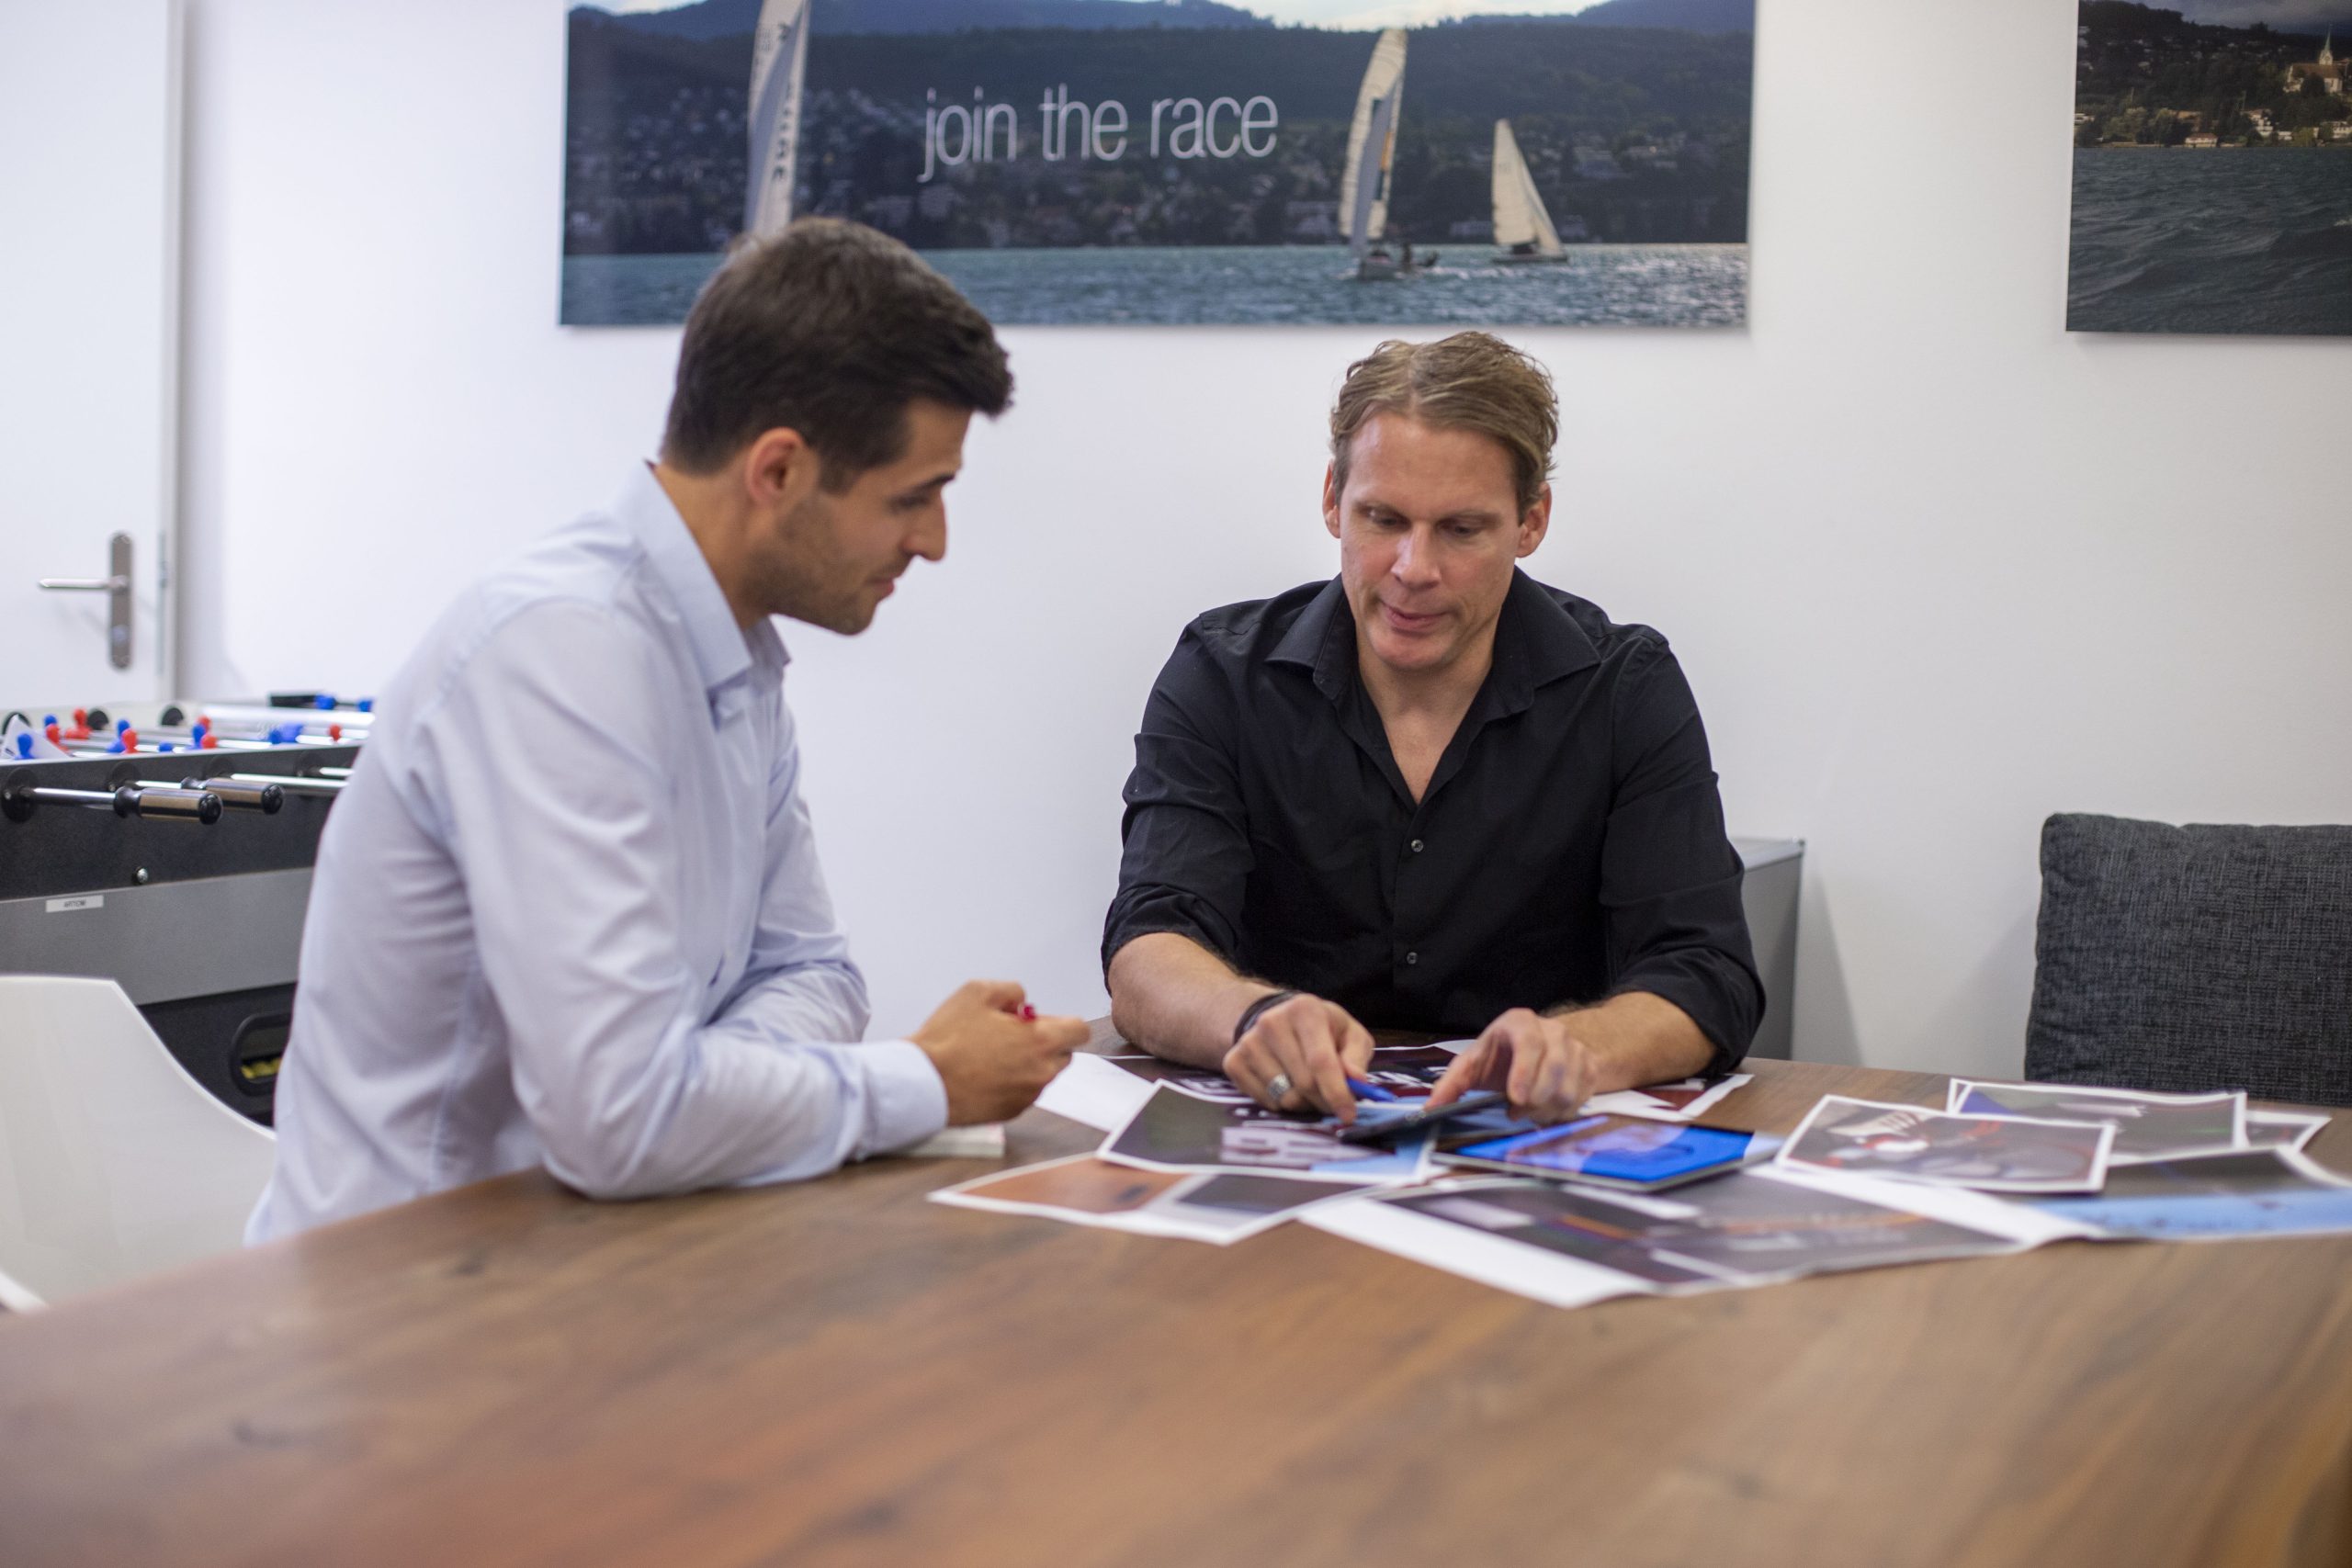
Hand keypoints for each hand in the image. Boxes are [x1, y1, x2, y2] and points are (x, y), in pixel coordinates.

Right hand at [911, 980, 1088, 1125]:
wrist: (924, 1082)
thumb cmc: (948, 1039)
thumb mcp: (978, 992)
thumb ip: (1011, 990)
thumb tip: (1021, 1003)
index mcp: (1041, 1040)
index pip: (1079, 1031)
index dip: (1062, 1022)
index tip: (1043, 1021)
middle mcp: (1041, 1071)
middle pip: (1062, 1054)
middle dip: (1044, 1043)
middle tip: (1012, 1035)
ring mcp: (1028, 1095)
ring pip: (1041, 1074)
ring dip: (1027, 1064)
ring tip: (992, 1055)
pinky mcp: (1012, 1112)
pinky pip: (1023, 1092)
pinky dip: (1012, 1083)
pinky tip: (984, 1074)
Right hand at [1221, 993, 1375, 1122]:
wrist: (1279, 1020)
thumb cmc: (1323, 1030)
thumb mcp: (1349, 1034)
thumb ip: (1356, 1056)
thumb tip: (1356, 1081)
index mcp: (1305, 1010)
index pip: (1320, 1061)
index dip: (1337, 1092)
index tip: (1348, 1115)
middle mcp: (1271, 1022)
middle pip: (1303, 1083)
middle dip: (1323, 1100)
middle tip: (1331, 1101)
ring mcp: (1248, 1042)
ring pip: (1284, 1097)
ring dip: (1303, 1103)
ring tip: (1308, 1088)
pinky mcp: (1233, 1061)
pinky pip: (1264, 1101)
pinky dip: (1281, 1103)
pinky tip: (1286, 1086)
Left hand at [1425, 1009, 1597, 1123]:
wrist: (1535, 1050)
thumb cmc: (1498, 1058)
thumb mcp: (1471, 1064)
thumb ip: (1451, 1084)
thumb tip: (1431, 1108)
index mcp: (1520, 1022)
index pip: (1530, 1042)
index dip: (1525, 1071)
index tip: (1516, 1098)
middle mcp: (1553, 1030)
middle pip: (1555, 1068)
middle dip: (1534, 1100)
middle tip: (1514, 1112)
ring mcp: (1576, 1048)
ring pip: (1569, 1088)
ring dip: (1546, 1110)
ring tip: (1527, 1112)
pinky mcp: (1590, 1067)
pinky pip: (1581, 1099)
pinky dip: (1561, 1113)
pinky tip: (1545, 1111)